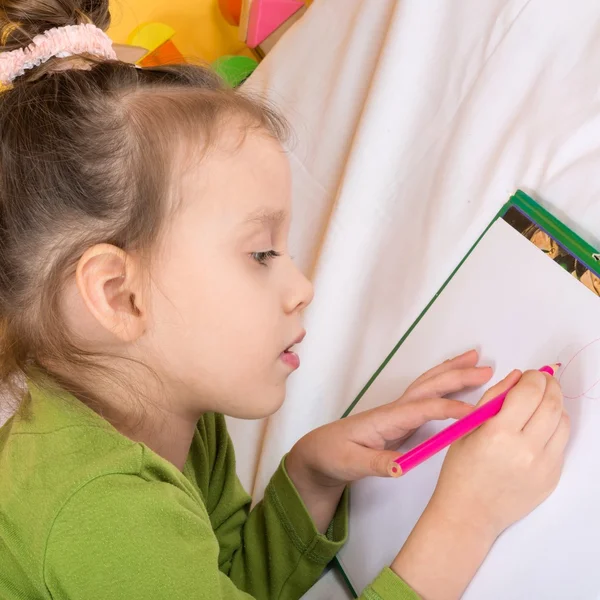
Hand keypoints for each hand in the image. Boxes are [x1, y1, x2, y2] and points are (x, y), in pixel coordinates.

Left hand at [286, 350, 491, 530]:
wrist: (320, 453)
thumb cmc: (333, 455)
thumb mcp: (352, 463)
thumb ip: (377, 464)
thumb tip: (401, 468)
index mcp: (386, 418)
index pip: (422, 409)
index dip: (449, 408)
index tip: (476, 412)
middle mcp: (395, 410)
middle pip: (429, 387)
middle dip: (457, 376)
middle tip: (486, 369)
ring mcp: (398, 412)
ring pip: (428, 386)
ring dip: (452, 372)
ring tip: (476, 361)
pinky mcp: (401, 419)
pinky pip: (428, 397)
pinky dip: (444, 385)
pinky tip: (455, 383)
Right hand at [431, 368, 569, 537]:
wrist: (469, 513)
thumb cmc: (461, 470)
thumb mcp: (467, 428)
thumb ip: (493, 398)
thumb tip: (516, 377)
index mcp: (498, 433)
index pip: (530, 392)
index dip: (533, 377)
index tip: (529, 375)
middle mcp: (526, 449)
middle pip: (552, 404)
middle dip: (549, 386)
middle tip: (541, 381)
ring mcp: (543, 466)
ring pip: (563, 423)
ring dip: (555, 406)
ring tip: (541, 404)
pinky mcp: (552, 478)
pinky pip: (561, 444)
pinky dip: (554, 429)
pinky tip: (538, 428)